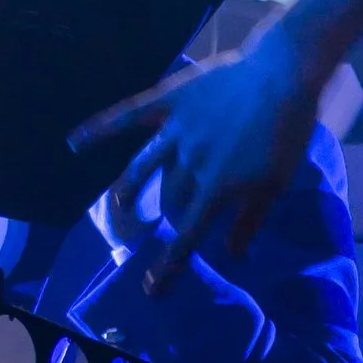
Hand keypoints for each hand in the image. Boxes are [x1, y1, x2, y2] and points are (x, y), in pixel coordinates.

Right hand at [69, 32, 315, 285]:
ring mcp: (176, 130)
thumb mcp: (276, 181)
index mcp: (218, 187)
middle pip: (168, 198)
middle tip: (162, 220)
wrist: (282, 73)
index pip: (187, 235)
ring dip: (129, 189)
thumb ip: (251, 219)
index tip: (152, 289)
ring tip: (121, 205)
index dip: (169, 265)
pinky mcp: (169, 100)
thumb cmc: (287, 131)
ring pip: (142, 167)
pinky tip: (75, 142)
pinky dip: (100, 128)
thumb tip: (233, 255)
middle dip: (165, 215)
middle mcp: (190, 162)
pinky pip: (128, 116)